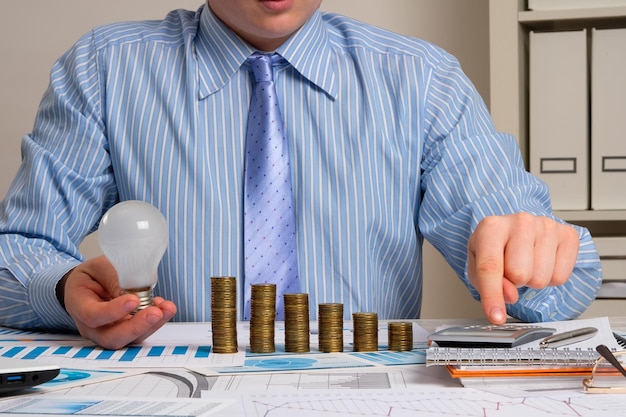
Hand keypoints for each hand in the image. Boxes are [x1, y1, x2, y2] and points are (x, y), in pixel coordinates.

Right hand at [60, 255, 176, 348]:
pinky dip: (155, 322)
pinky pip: (140, 333)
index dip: (113, 311)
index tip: (133, 300)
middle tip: (155, 312)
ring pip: (129, 339)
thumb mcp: (101, 267)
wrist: (93, 282)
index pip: (92, 316)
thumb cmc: (94, 275)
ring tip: (167, 308)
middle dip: (136, 327)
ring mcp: (108, 332)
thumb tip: (136, 294)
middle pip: (111, 337)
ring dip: (151, 325)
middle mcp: (91, 326)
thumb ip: (116, 279)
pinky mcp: (126, 333)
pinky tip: (164, 308)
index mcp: (78, 304)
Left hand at [467, 213, 578, 323]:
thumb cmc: (496, 246)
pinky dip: (550, 278)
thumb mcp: (479, 265)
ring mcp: (546, 226)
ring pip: (541, 278)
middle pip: (520, 275)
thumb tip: (509, 295)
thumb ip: (486, 283)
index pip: (490, 267)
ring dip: (532, 280)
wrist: (516, 228)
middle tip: (511, 270)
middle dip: (514, 282)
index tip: (496, 316)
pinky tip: (542, 262)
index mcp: (491, 227)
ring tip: (526, 264)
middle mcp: (520, 222)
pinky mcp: (568, 234)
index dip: (492, 296)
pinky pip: (561, 277)